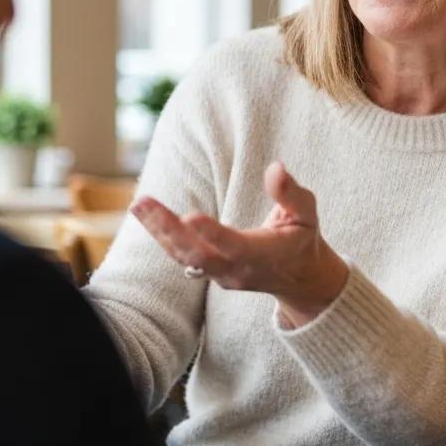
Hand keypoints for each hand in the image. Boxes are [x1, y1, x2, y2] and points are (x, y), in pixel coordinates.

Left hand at [130, 161, 348, 324]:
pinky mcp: (210, 273)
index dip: (212, 233)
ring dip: (159, 231)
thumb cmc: (302, 239)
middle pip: (198, 255)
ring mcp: (221, 275)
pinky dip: (163, 237)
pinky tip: (145, 214)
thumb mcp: (307, 214)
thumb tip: (276, 167)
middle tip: (144, 202)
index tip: (189, 215)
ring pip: (184, 257)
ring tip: (138, 205)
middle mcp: (237, 269)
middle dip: (168, 230)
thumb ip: (292, 193)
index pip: (234, 246)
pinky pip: (182, 257)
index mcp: (263, 255)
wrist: (299, 279)